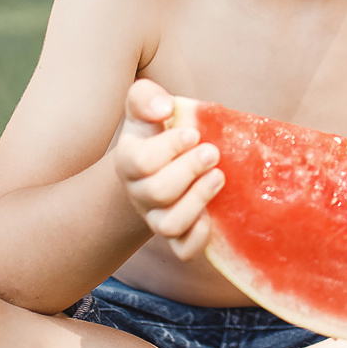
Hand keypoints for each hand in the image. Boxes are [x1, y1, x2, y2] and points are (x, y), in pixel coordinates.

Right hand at [111, 78, 223, 260]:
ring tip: (218, 176)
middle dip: (189, 170)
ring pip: (169, 225)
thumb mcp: (147, 105)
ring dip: (198, 200)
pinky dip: (200, 236)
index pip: (139, 161)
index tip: (192, 133)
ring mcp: (156, 217)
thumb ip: (146, 97)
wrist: (163, 162)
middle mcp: (138, 193)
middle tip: (212, 152)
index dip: (169, 148)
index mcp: (128, 160)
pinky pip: (183, 250)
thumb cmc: (158, 129)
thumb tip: (164, 108)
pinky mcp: (177, 236)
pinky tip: (213, 212)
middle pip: (156, 192)